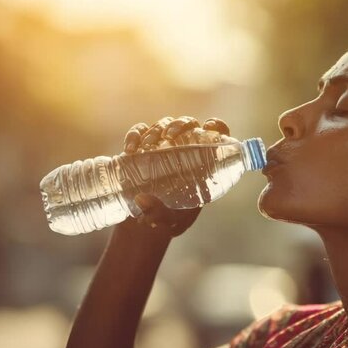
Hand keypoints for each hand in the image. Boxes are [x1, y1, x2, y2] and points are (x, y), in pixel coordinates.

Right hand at [119, 116, 230, 236]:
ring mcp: (163, 147)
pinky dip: (135, 135)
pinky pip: (140, 132)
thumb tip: (142, 199)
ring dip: (156, 130)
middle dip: (180, 125)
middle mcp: (186, 150)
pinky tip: (130, 148)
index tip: (209, 127)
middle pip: (188, 125)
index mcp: (203, 164)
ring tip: (146, 145)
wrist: (143, 222)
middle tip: (169, 136)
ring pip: (164, 125)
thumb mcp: (169, 222)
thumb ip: (160, 215)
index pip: (217, 137)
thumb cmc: (167, 220)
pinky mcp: (142, 148)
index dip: (217, 126)